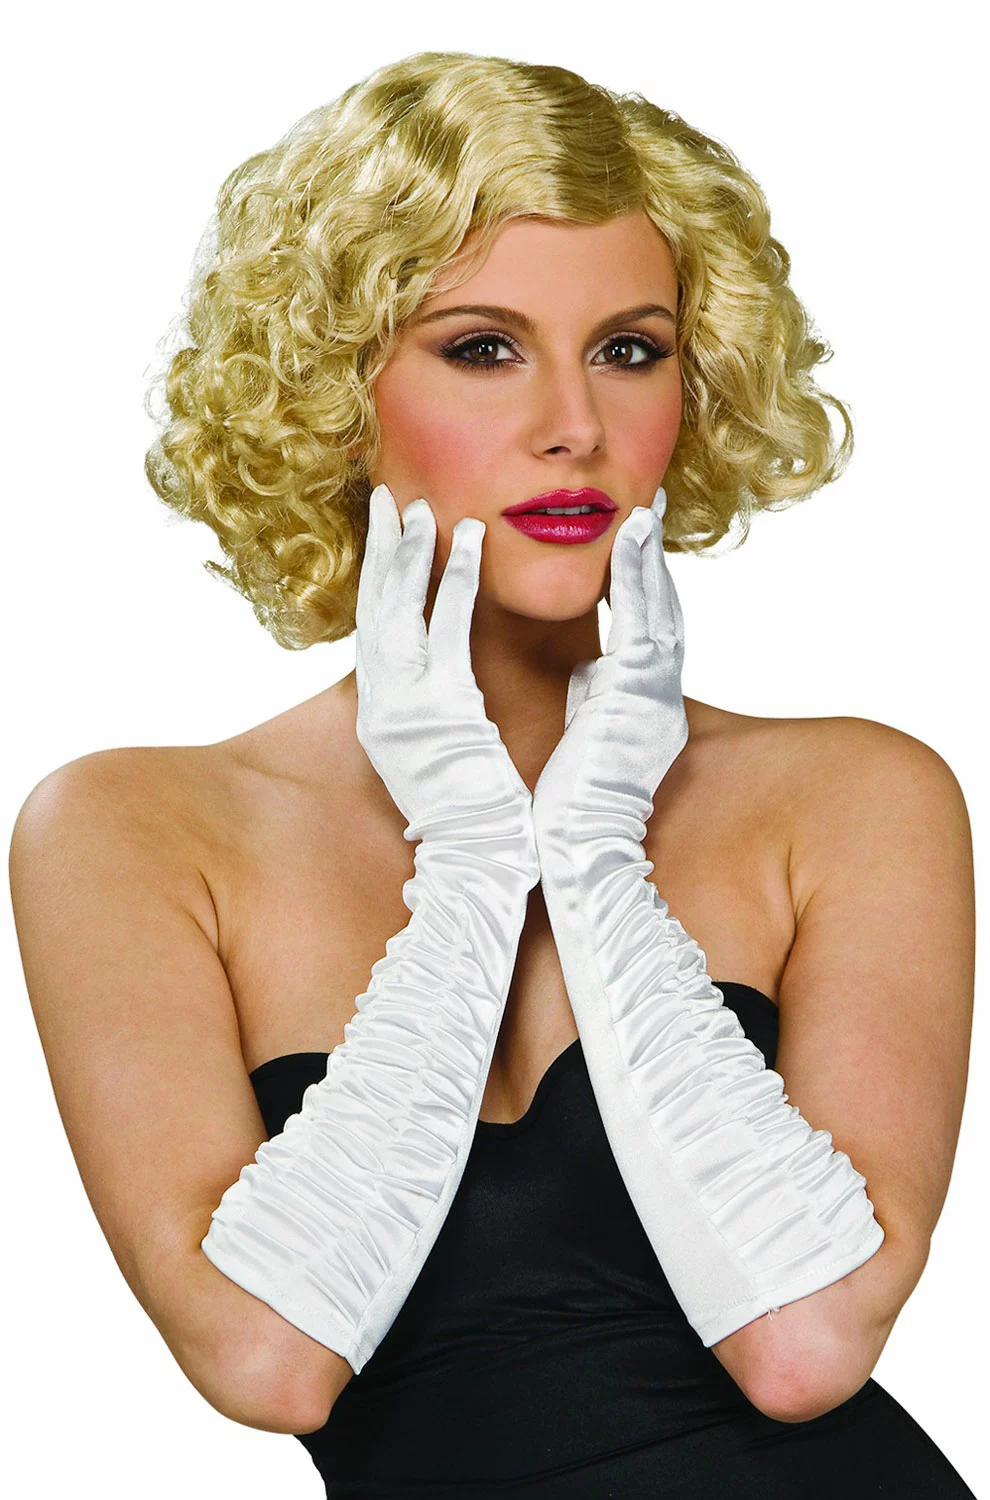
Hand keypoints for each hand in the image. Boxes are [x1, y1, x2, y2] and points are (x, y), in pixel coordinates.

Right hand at [355, 484, 537, 862]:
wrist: (474, 855)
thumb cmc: (469, 807)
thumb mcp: (441, 747)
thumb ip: (435, 704)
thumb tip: (441, 671)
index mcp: (379, 711)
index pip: (372, 627)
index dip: (378, 575)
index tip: (385, 530)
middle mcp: (380, 703)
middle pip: (372, 608)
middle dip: (380, 549)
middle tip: (388, 497)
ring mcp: (404, 705)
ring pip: (398, 611)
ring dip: (412, 554)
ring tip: (425, 507)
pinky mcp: (438, 708)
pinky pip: (446, 631)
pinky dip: (456, 583)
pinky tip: (468, 546)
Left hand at [533, 487, 687, 839]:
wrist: (584, 849)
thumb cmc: (576, 805)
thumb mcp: (589, 735)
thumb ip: (594, 695)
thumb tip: (587, 663)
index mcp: (646, 706)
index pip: (648, 632)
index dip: (645, 585)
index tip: (636, 541)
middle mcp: (660, 696)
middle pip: (664, 611)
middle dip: (656, 560)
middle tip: (653, 506)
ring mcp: (655, 695)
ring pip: (659, 611)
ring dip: (651, 557)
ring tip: (644, 508)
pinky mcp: (641, 695)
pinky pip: (643, 622)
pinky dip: (639, 577)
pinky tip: (631, 539)